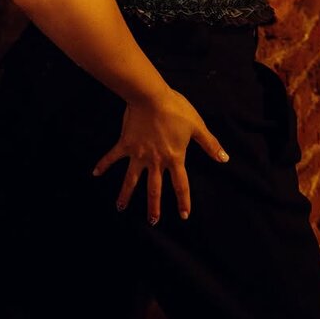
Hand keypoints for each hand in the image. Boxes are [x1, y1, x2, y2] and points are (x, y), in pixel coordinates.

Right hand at [92, 89, 228, 223]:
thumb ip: (210, 144)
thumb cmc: (176, 109)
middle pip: (155, 188)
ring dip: (126, 194)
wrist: (151, 97)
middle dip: (154, 206)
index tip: (183, 215)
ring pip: (131, 179)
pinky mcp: (126, 144)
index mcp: (174, 157)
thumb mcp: (197, 126)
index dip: (183, 201)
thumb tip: (224, 159)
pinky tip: (95, 173)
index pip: (181, 184)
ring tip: (120, 208)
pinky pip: (112, 157)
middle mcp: (156, 160)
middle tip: (152, 221)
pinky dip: (103, 164)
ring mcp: (139, 154)